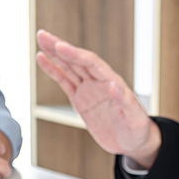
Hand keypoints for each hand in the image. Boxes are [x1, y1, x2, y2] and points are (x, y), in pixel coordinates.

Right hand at [35, 29, 161, 167]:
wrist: (132, 143)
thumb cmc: (138, 130)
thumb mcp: (135, 118)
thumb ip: (126, 101)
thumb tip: (114, 84)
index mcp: (112, 81)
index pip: (91, 63)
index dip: (75, 54)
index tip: (59, 46)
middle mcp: (99, 82)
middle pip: (77, 60)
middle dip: (59, 47)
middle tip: (42, 35)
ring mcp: (89, 90)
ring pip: (69, 67)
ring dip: (54, 54)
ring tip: (40, 39)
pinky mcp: (80, 100)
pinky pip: (64, 82)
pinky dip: (53, 71)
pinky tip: (43, 59)